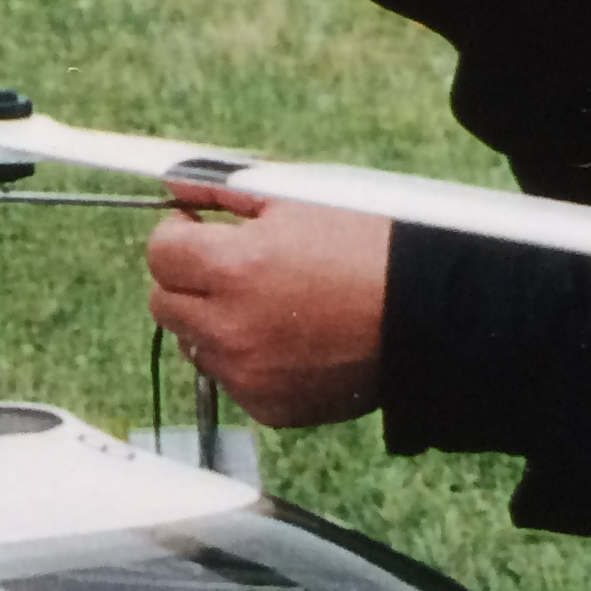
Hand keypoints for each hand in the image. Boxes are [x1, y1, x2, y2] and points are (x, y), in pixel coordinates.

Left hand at [146, 183, 389, 426]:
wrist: (430, 315)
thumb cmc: (369, 248)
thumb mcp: (298, 199)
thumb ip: (223, 191)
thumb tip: (174, 183)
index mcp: (234, 268)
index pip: (160, 253)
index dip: (178, 235)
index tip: (199, 230)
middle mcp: (231, 328)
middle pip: (165, 303)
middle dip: (188, 280)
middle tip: (232, 267)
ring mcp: (247, 374)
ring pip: (194, 344)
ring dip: (214, 323)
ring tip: (270, 304)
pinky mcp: (268, 407)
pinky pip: (231, 380)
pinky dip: (247, 360)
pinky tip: (290, 339)